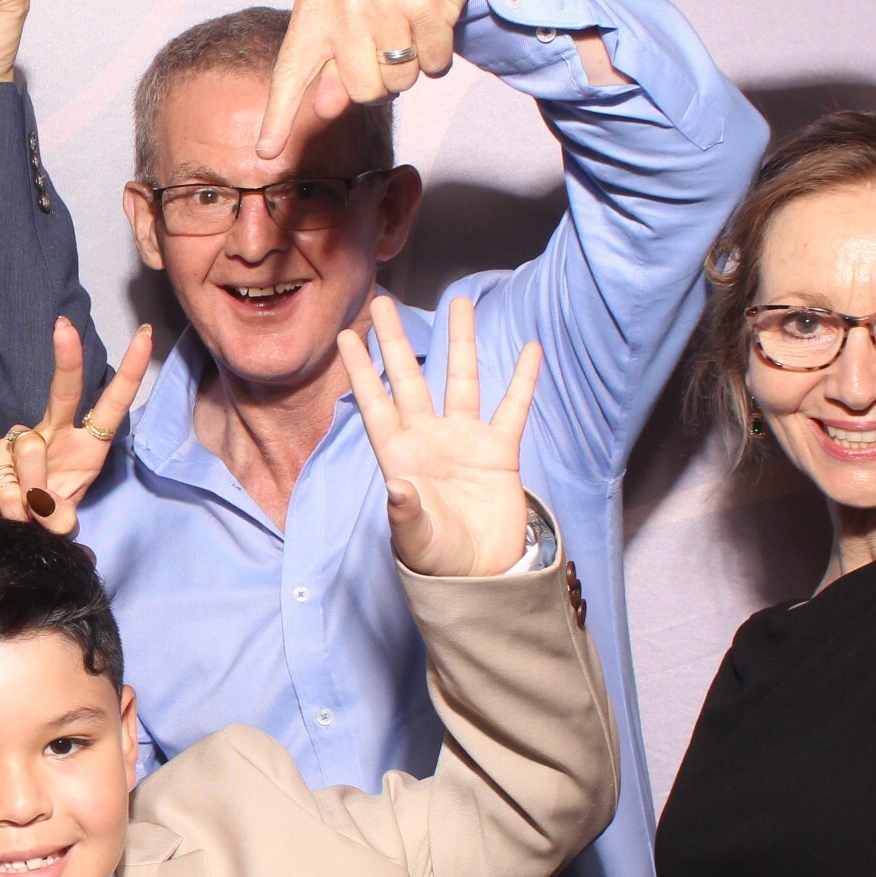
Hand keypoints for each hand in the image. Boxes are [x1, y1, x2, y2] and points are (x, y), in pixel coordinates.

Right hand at [0, 318, 153, 532]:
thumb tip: (46, 508)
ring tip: (24, 514)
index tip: (145, 336)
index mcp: (84, 447)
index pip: (111, 406)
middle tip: (65, 327)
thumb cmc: (33, 515)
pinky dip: (11, 508)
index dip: (129, 374)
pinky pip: (8, 482)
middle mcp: (54, 435)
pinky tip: (3, 510)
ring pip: (32, 451)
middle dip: (68, 359)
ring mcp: (19, 441)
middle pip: (64, 392)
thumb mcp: (58, 523)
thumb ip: (60, 518)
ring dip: (32, 495)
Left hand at [257, 0, 481, 157]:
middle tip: (384, 50)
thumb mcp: (342, 28)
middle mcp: (344, 5)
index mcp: (313, 12)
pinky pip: (434, 65)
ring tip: (407, 34)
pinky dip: (438, 58)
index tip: (265, 152)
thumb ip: (331, 72)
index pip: (291, 73)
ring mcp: (385, 1)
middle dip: (380, 84)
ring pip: (400, 82)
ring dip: (410, 70)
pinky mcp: (426, 2)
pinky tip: (430, 27)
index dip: (278, 117)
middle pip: (362, 92)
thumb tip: (323, 109)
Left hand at [336, 295, 540, 577]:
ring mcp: (464, 441)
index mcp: (398, 455)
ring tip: (459, 302)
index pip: (375, 402)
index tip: (347, 334)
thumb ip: (404, 512)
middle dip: (395, 340)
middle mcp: (428, 439)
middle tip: (382, 300)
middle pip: (410, 378)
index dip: (361, 369)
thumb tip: (396, 487)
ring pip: (461, 379)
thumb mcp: (414, 537)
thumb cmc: (436, 560)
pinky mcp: (500, 452)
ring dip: (460, 342)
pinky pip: (512, 407)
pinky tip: (529, 349)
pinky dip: (521, 379)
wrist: (480, 576)